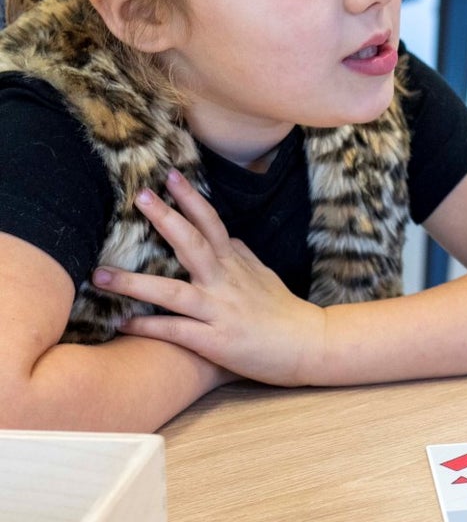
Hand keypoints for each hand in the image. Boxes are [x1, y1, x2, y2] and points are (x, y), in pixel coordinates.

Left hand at [93, 170, 325, 386]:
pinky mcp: (217, 341)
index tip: (169, 176)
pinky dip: (149, 327)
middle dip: (166, 219)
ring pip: (173, 292)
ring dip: (134, 283)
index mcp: (236, 265)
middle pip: (193, 244)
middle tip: (140, 196)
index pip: (212, 224)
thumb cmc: (285, 312)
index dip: (191, 199)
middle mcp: (226, 282)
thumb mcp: (265, 276)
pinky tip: (122, 324)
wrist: (310, 345)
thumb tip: (226, 236)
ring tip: (100, 275)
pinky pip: (177, 331)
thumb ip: (242, 256)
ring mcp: (220, 311)